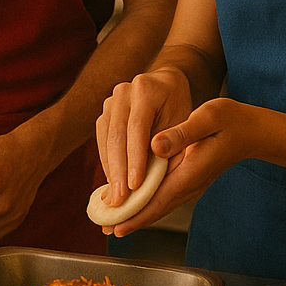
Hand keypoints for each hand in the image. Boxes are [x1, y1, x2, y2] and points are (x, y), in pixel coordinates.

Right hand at [97, 67, 192, 209]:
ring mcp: (110, 101)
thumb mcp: (183, 124)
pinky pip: (102, 140)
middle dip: (118, 170)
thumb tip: (153, 178)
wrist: (167, 85)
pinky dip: (107, 162)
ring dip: (110, 169)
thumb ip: (172, 147)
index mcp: (145, 89)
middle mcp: (123, 91)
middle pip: (117, 135)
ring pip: (106, 139)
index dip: (135, 158)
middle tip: (120, 200)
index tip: (135, 186)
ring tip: (115, 197)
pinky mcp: (104, 112)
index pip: (137, 128)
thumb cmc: (179, 108)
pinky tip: (113, 181)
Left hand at [104, 96, 254, 236]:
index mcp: (191, 171)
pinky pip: (164, 196)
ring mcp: (190, 185)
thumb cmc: (230, 120)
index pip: (158, 198)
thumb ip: (182, 133)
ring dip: (137, 214)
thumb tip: (155, 145)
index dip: (135, 213)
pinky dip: (147, 203)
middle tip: (105, 229)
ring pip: (159, 205)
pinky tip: (133, 202)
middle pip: (156, 208)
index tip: (116, 225)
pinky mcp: (189, 180)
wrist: (252, 131)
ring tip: (113, 220)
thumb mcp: (208, 118)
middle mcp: (190, 184)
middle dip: (130, 219)